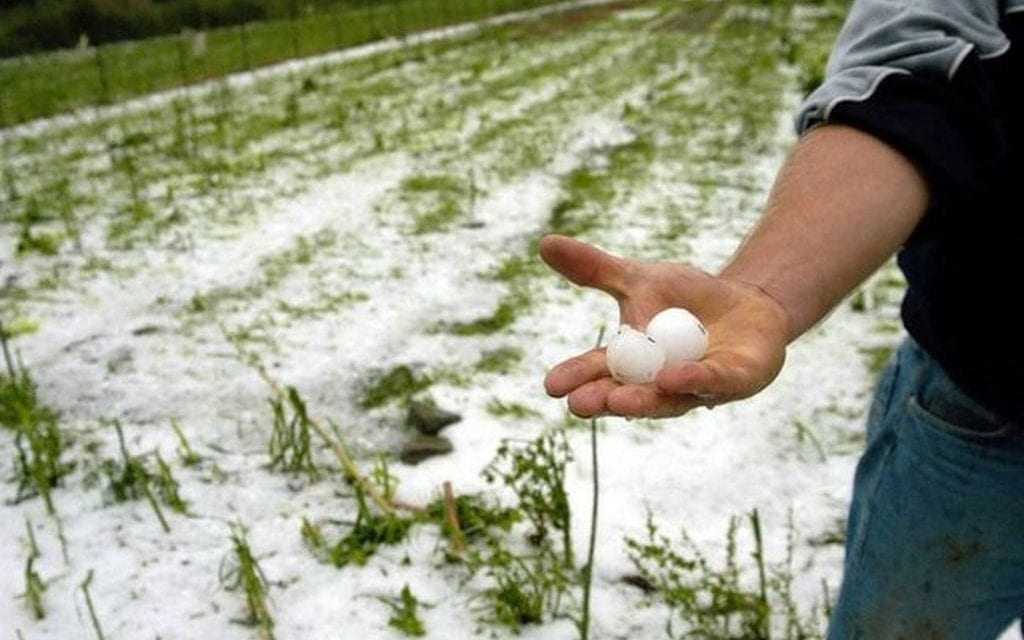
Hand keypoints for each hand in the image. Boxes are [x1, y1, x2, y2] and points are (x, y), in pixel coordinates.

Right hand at [540, 235, 790, 418]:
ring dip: (642, 400)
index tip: (551, 386)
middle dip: (604, 401)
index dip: (576, 379)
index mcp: (631, 363)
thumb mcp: (639, 279)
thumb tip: (544, 243)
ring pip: (667, 398)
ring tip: (616, 402)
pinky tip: (673, 376)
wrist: (747, 305)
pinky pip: (712, 382)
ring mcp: (696, 387)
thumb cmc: (685, 300)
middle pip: (627, 396)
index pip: (599, 372)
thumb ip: (594, 269)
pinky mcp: (734, 380)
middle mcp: (659, 384)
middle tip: (578, 405)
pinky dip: (692, 379)